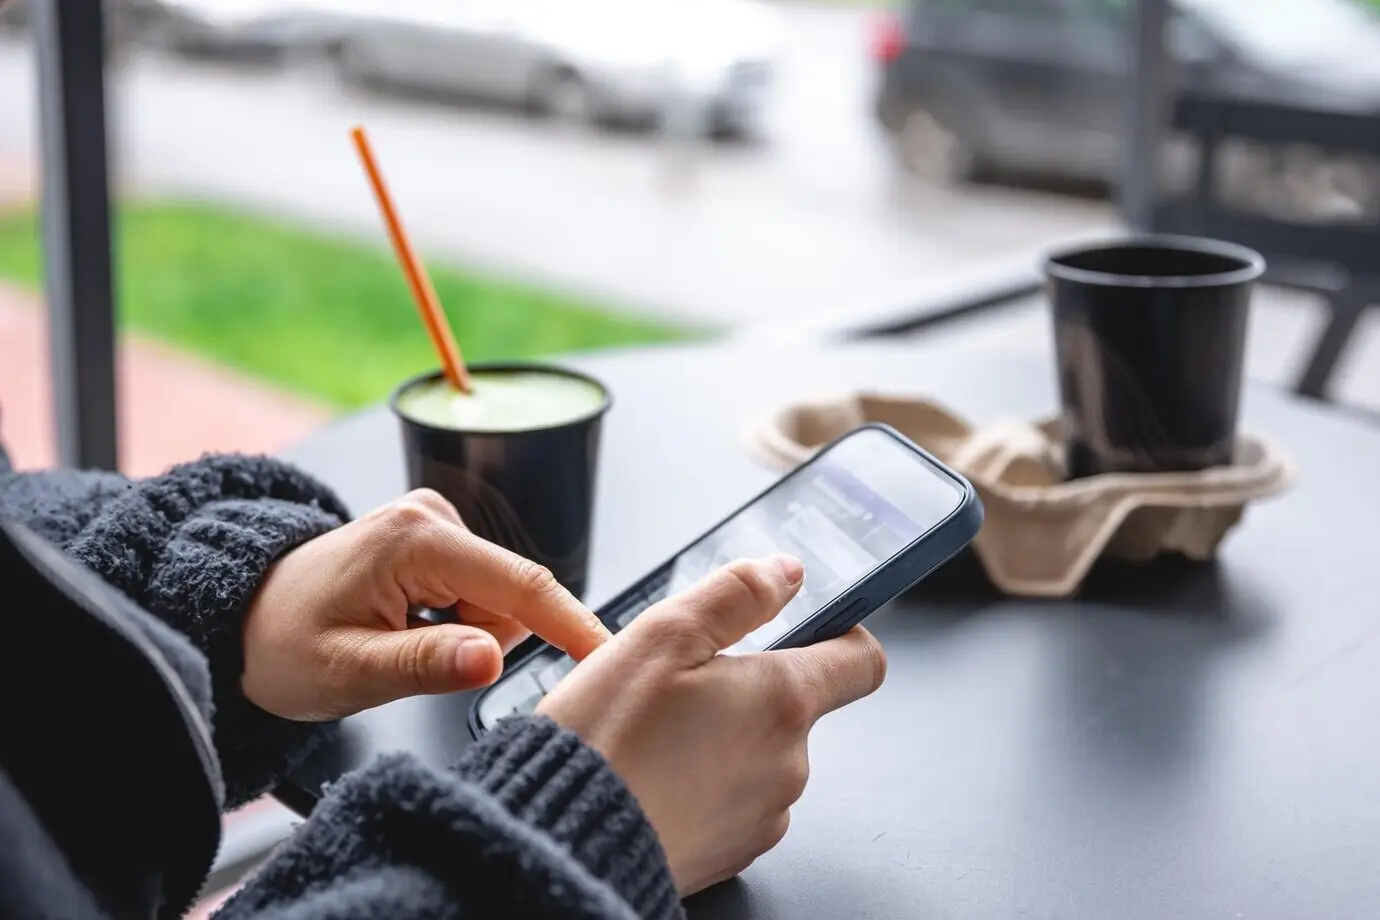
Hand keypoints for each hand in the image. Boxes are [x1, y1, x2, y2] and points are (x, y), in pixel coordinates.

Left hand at [242, 489, 610, 720]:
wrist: (241, 619)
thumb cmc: (281, 645)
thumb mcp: (347, 672)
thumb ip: (424, 665)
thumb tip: (489, 660)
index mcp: (415, 540)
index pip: (518, 584)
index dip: (571, 623)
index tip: (611, 655)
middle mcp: (431, 516)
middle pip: (511, 596)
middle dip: (479, 640)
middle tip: (407, 658)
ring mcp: (434, 522)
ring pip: (498, 598)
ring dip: (464, 633)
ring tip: (397, 641)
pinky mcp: (436, 537)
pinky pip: (479, 591)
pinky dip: (454, 620)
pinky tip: (404, 624)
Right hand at [537, 555, 886, 894]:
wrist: (560, 843)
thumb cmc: (605, 741)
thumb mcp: (661, 635)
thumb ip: (736, 594)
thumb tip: (787, 572)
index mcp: (781, 701)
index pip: (861, 660)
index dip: (839, 634)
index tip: (807, 627)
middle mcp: (788, 764)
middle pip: (795, 708)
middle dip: (747, 689)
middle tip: (680, 687)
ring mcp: (763, 816)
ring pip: (760, 756)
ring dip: (723, 739)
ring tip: (657, 736)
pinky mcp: (732, 854)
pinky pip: (733, 803)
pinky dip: (703, 785)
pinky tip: (654, 777)